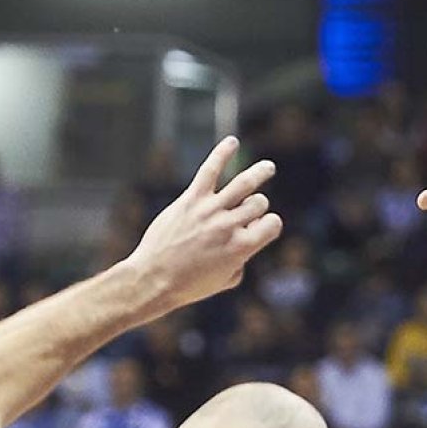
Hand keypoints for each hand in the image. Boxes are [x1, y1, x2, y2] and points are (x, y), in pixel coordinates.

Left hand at [123, 136, 281, 307]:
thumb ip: (242, 260)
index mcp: (242, 247)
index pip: (273, 223)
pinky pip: (210, 170)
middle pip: (259, 203)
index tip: (259, 230)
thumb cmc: (189, 285)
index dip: (270, 225)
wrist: (153, 279)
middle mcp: (229, 226)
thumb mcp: (226, 281)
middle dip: (257, 207)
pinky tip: (232, 142)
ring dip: (260, 172)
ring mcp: (210, 210)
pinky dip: (222, 154)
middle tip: (246, 214)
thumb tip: (245, 243)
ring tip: (268, 168)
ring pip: (244, 184)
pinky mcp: (191, 199)